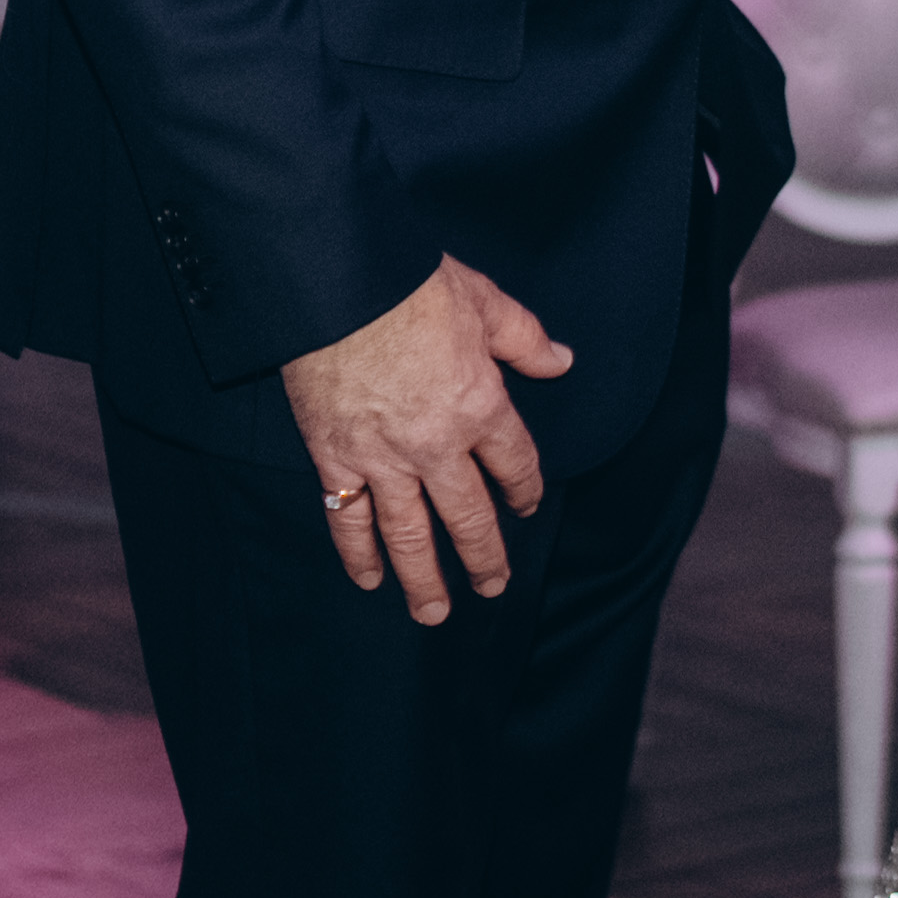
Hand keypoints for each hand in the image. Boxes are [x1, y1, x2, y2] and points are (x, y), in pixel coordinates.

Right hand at [277, 256, 573, 623]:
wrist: (337, 283)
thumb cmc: (411, 285)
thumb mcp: (484, 300)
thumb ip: (525, 338)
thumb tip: (561, 360)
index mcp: (481, 406)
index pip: (513, 464)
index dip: (524, 490)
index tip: (526, 506)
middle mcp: (437, 446)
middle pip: (468, 516)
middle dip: (484, 557)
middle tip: (494, 587)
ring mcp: (383, 459)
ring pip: (410, 534)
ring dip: (425, 579)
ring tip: (435, 614)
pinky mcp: (335, 459)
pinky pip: (348, 518)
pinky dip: (357, 552)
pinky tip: (369, 579)